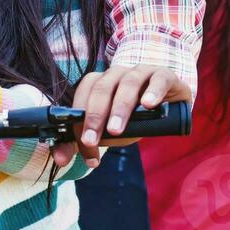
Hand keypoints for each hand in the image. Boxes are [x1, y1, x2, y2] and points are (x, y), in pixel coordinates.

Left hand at [60, 63, 190, 168]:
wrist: (169, 104)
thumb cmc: (135, 118)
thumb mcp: (109, 132)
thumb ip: (85, 142)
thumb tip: (59, 158)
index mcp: (100, 83)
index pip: (83, 95)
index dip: (79, 119)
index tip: (84, 145)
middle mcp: (117, 74)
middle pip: (101, 88)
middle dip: (94, 115)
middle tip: (92, 139)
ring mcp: (141, 71)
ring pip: (127, 83)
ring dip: (120, 107)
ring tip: (116, 129)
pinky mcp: (164, 75)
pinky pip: (158, 79)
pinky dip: (153, 91)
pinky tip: (149, 104)